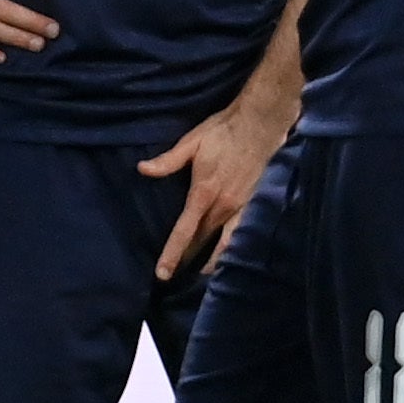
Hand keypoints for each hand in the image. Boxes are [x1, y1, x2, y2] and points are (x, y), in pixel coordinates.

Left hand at [139, 79, 297, 280]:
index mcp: (203, 194)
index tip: (162, 274)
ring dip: (215, 259)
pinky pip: (244, 232)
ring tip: (203, 275)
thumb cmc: (223, 131)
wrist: (261, 123)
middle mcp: (224, 206)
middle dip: (190, 261)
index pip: (184, 231)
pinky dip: (236, 247)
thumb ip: (168, 161)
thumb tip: (142, 170)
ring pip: (227, 242)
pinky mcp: (256, 203)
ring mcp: (243, 207)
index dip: (173, 254)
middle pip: (203, 241)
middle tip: (177, 279)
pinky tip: (231, 255)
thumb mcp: (190, 143)